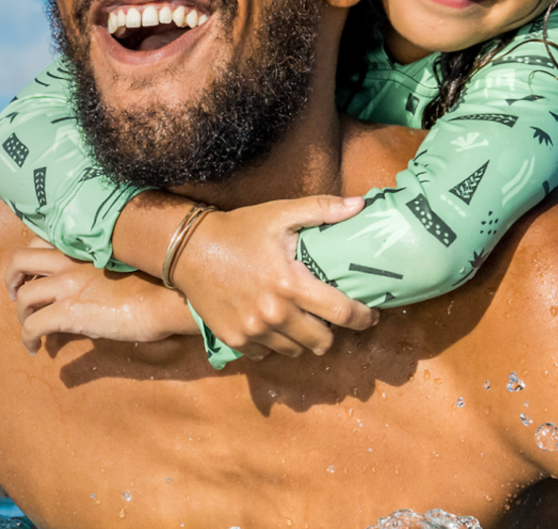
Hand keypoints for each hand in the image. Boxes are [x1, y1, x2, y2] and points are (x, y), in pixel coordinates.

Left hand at [7, 247, 194, 352]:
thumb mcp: (120, 266)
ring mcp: (67, 285)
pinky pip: (34, 326)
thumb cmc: (156, 284)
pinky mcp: (69, 312)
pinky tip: (35, 349)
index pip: (41, 241)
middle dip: (12, 279)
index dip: (32, 258)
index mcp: (82, 247)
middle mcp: (69, 261)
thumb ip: (97, 271)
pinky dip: (28, 338)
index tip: (34, 274)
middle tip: (16, 296)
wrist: (167, 298)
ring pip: (24, 297)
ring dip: (21, 315)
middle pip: (20, 261)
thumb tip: (90, 294)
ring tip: (29, 329)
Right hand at [168, 195, 377, 360]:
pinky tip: (272, 325)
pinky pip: (266, 353)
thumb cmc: (238, 230)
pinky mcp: (235, 339)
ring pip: (295, 351)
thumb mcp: (280, 214)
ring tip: (300, 320)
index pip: (342, 313)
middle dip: (332, 332)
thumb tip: (360, 205)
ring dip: (303, 339)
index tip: (369, 315)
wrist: (188, 250)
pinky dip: (274, 344)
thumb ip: (322, 209)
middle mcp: (274, 314)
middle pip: (322, 342)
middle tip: (328, 317)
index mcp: (291, 284)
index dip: (363, 317)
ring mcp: (253, 331)